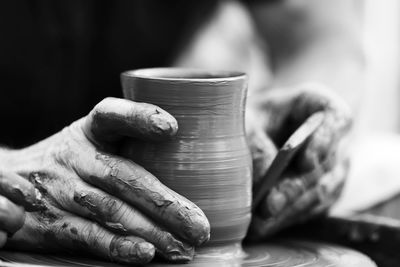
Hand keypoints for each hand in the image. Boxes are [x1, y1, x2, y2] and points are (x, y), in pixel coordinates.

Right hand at [1, 97, 209, 263]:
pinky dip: (117, 246)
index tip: (171, 128)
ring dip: (150, 231)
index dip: (139, 117)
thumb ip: (131, 141)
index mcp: (89, 130)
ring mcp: (59, 190)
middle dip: (164, 203)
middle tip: (200, 226)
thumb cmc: (76, 159)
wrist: (13, 181)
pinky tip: (145, 254)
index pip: (111, 114)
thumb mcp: (94, 140)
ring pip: (111, 210)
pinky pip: (88, 234)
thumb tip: (195, 152)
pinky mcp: (50, 222)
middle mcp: (74, 157)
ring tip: (183, 248)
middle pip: (123, 177)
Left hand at [246, 84, 351, 239]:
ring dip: (289, 209)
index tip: (305, 162)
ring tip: (260, 223)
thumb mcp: (249, 121)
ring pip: (320, 192)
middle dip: (294, 188)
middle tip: (268, 205)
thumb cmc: (253, 117)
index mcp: (321, 106)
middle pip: (326, 164)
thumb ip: (256, 144)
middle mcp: (334, 138)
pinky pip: (312, 208)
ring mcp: (333, 167)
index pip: (337, 119)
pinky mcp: (324, 191)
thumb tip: (264, 178)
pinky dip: (288, 218)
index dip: (324, 141)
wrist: (255, 129)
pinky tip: (265, 227)